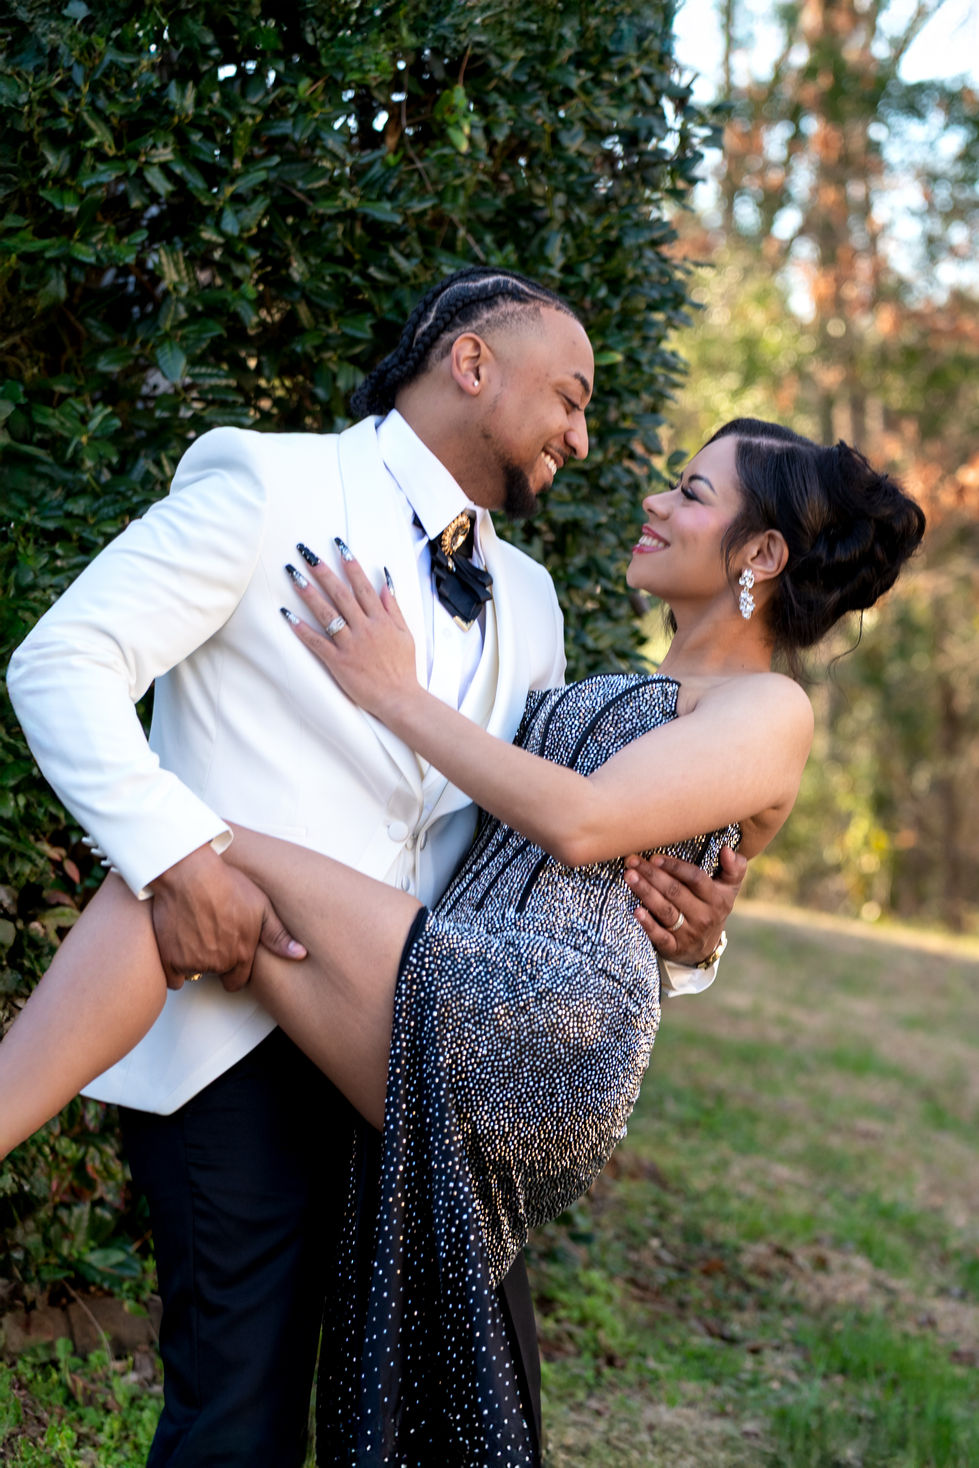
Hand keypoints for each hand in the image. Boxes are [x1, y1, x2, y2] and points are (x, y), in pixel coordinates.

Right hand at [150, 843, 305, 991]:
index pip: (238, 981)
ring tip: (194, 931)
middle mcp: (218, 964)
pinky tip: (178, 944)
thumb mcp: (261, 906)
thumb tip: (300, 955)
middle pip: (216, 973)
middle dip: (215, 960)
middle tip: (210, 934)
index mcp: (241, 954)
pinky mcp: (170, 959)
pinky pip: (172, 978)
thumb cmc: (225, 884)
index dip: (233, 969)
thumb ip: (278, 936)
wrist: (189, 873)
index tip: (228, 955)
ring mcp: (192, 963)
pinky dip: (174, 966)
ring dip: (194, 960)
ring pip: (194, 973)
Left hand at [283, 542, 418, 720]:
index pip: (362, 586)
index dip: (350, 564)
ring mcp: (350, 644)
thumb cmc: (402, 667)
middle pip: (340, 594)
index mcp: (380, 619)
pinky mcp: (338, 662)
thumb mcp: (404, 633)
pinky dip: (302, 629)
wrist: (399, 698)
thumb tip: (384, 582)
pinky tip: (288, 615)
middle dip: (322, 570)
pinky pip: (317, 642)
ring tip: (293, 575)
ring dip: (308, 593)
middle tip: (306, 553)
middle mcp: (364, 628)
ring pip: (326, 613)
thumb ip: (392, 607)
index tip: (339, 546)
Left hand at [624, 844, 746, 966]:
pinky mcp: (675, 948)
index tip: (655, 857)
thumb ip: (734, 867)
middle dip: (652, 875)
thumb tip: (727, 849)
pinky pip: (660, 936)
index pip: (696, 879)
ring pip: (665, 911)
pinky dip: (648, 924)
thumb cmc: (713, 907)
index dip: (675, 867)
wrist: (706, 947)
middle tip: (632, 861)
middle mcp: (704, 916)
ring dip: (646, 893)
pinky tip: (636, 911)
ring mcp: (689, 933)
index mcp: (717, 899)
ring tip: (630, 877)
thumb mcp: (729, 889)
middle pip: (675, 892)